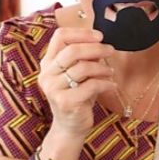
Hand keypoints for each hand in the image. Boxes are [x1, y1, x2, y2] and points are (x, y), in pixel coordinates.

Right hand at [36, 13, 119, 159]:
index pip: (60, 37)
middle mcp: (47, 74)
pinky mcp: (66, 102)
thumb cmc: (77, 96)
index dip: (81, 33)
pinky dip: (105, 83)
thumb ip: (83, 58)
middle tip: (110, 50)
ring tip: (110, 71)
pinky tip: (111, 85)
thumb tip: (101, 41)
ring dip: (102, 67)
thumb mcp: (77, 74)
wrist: (71, 126)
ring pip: (83, 67)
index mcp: (48, 63)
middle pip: (72, 50)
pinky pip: (91, 85)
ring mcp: (54, 89)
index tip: (99, 36)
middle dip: (96, 48)